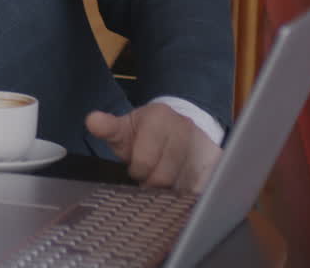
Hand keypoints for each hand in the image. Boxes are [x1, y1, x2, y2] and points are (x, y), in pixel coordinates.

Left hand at [86, 103, 221, 193]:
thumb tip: (92, 121)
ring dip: (171, 190)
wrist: (177, 125)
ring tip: (164, 183)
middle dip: (152, 182)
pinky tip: (181, 189)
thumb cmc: (145, 132)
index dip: (137, 170)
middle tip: (149, 178)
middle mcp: (184, 127)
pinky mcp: (217, 159)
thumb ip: (107, 127)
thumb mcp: (124, 127)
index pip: (144, 160)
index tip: (136, 168)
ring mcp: (203, 144)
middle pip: (165, 176)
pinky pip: (205, 185)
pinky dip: (191, 193)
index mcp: (159, 116)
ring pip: (185, 185)